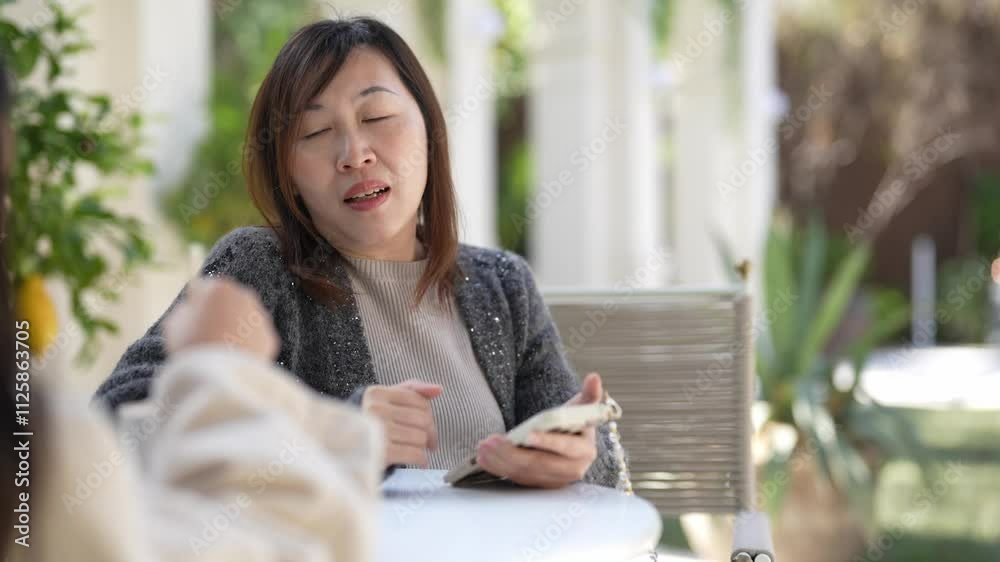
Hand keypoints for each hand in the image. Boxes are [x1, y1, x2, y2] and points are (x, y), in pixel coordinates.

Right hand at [163, 277, 278, 361]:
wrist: (221, 374)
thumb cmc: (192, 346)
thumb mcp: (174, 324)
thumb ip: (185, 310)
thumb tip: (193, 308)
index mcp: (219, 288)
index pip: (203, 288)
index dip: (195, 303)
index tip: (191, 318)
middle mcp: (244, 296)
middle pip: (226, 302)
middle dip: (218, 314)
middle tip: (205, 335)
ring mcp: (260, 317)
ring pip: (243, 319)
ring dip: (234, 329)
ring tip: (218, 349)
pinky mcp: (269, 337)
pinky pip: (254, 338)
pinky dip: (246, 345)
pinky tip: (233, 357)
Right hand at [361, 379, 441, 467]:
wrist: (347, 449)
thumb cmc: (373, 421)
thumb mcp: (388, 399)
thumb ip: (414, 390)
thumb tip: (438, 389)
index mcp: (377, 393)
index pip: (418, 400)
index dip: (429, 414)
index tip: (428, 425)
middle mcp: (374, 410)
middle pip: (422, 419)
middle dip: (430, 432)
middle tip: (429, 441)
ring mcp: (377, 432)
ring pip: (420, 437)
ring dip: (423, 447)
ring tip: (418, 449)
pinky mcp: (381, 453)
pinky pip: (414, 453)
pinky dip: (421, 458)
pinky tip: (420, 460)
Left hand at [475, 373, 602, 488]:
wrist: (568, 442)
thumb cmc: (573, 423)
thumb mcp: (580, 408)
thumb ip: (589, 394)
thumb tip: (594, 377)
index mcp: (585, 452)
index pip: (565, 448)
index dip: (548, 442)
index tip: (528, 435)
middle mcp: (571, 471)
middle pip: (539, 464)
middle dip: (513, 453)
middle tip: (491, 441)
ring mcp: (554, 482)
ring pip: (524, 473)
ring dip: (501, 461)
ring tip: (483, 447)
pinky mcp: (538, 485)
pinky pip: (516, 479)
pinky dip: (498, 469)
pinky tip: (483, 458)